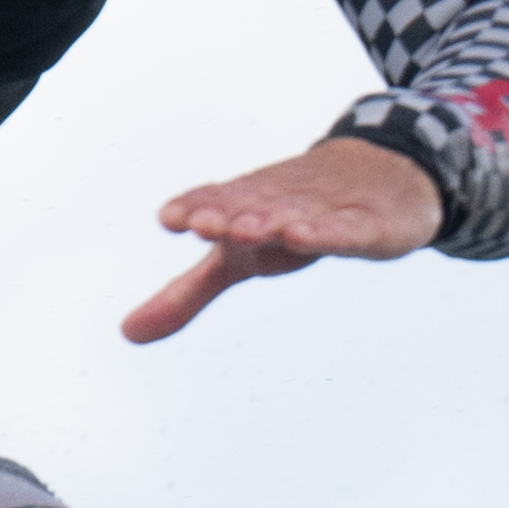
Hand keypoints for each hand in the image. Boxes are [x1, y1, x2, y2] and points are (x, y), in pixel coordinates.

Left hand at [124, 131, 443, 342]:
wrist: (382, 174)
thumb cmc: (291, 219)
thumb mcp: (238, 260)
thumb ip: (185, 294)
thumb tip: (126, 332)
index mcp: (245, 206)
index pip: (215, 202)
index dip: (195, 207)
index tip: (170, 218)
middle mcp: (279, 201)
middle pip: (251, 206)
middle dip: (226, 212)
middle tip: (202, 223)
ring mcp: (325, 209)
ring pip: (294, 213)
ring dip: (269, 219)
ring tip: (245, 229)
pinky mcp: (367, 224)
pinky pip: (345, 228)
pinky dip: (326, 230)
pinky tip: (305, 234)